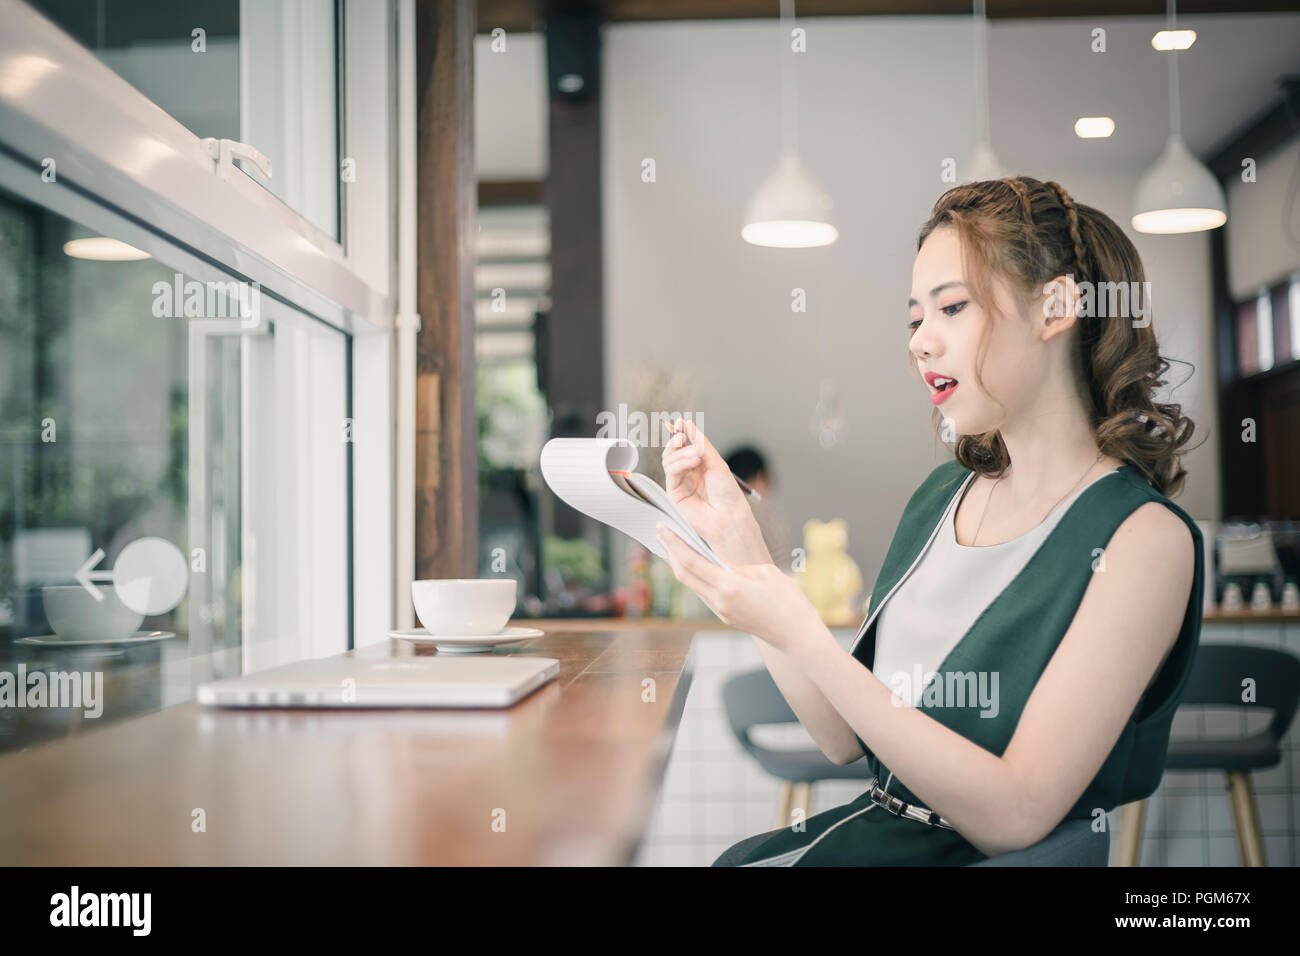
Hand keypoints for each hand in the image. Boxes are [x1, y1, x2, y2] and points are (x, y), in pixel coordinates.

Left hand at [655, 522, 820, 652]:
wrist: (797, 634)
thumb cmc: (789, 602)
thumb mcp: (764, 573)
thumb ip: (738, 567)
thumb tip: (722, 564)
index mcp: (728, 586)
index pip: (691, 562)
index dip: (674, 543)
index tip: (663, 528)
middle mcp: (719, 601)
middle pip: (684, 575)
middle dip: (671, 552)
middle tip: (663, 533)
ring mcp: (721, 611)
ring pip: (692, 585)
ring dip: (681, 565)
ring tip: (676, 546)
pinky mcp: (726, 616)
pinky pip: (703, 593)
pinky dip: (695, 577)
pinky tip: (697, 566)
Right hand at [661, 419, 770, 565]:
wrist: (728, 515)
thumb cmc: (727, 492)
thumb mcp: (716, 461)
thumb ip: (700, 443)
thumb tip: (687, 424)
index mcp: (699, 466)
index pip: (685, 446)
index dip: (681, 433)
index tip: (680, 423)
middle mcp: (688, 474)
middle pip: (673, 451)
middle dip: (677, 441)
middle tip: (683, 435)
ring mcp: (680, 483)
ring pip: (669, 459)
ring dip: (681, 452)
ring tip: (697, 454)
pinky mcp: (673, 493)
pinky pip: (671, 471)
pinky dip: (680, 462)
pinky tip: (693, 461)